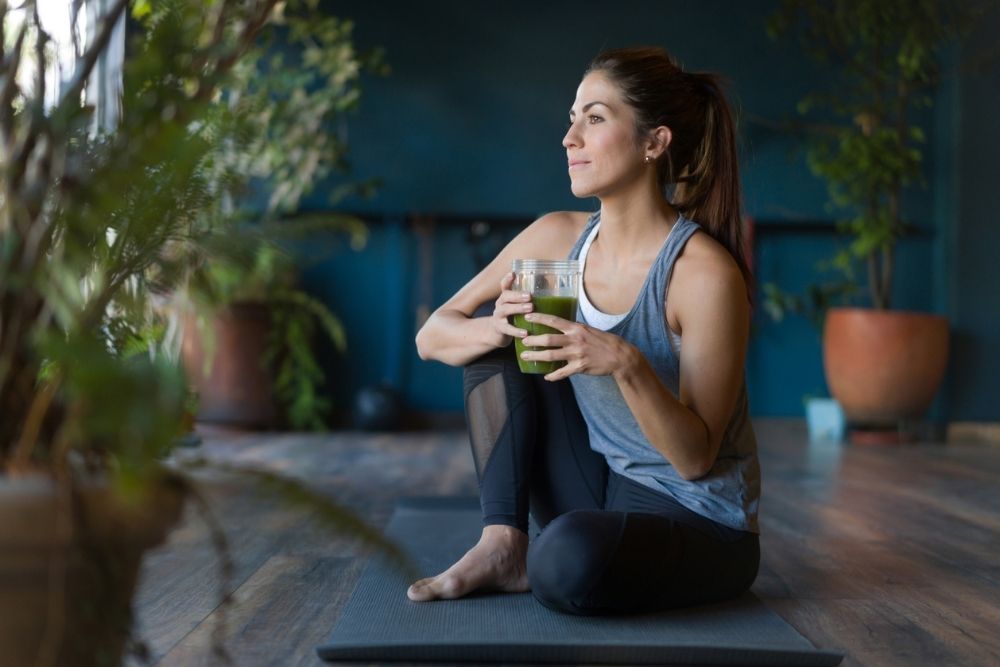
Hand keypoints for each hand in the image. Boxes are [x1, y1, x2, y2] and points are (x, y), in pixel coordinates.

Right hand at [486, 272, 533, 347]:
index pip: (504, 285)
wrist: (497, 333)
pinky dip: (516, 331)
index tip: (513, 273)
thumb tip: (549, 286)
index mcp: (506, 297)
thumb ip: (529, 298)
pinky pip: (507, 329)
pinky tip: (526, 333)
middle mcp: (500, 304)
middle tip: (530, 296)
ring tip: (530, 308)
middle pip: (505, 296)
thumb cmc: (513, 317)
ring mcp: (498, 316)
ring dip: (518, 308)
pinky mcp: (499, 329)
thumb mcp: (518, 306)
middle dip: (518, 295)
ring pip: (505, 310)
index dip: (507, 279)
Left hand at [519, 312, 636, 380]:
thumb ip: (575, 329)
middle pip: (548, 339)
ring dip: (536, 356)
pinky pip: (562, 372)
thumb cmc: (604, 342)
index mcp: (576, 328)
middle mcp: (575, 340)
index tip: (527, 317)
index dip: (539, 318)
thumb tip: (562, 326)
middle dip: (533, 340)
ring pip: (551, 356)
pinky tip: (546, 377)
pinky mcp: (580, 367)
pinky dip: (553, 376)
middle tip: (522, 340)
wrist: (620, 356)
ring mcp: (576, 354)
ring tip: (526, 357)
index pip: (554, 321)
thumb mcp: (589, 330)